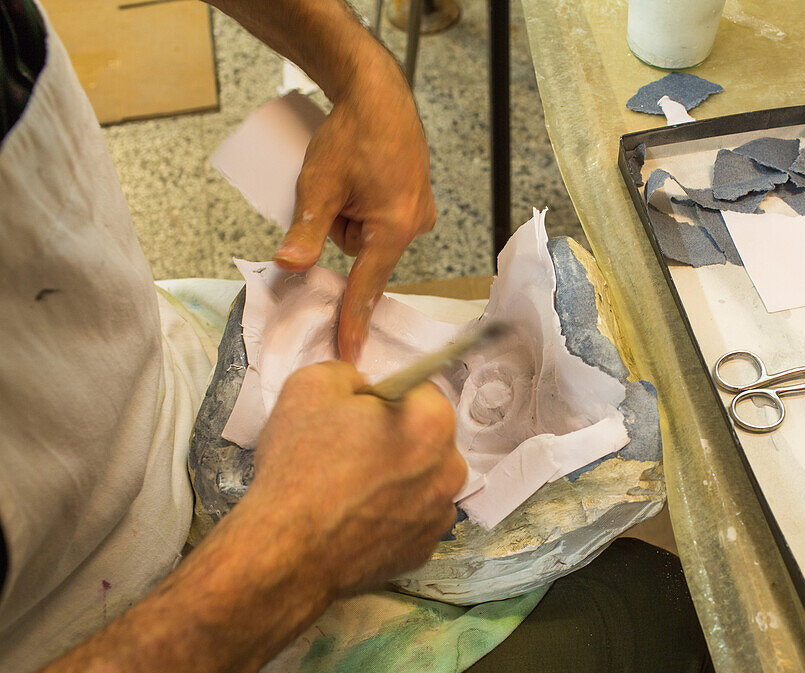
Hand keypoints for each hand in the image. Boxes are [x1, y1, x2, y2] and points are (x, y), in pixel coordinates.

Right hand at [242, 361, 464, 596]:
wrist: (285, 552)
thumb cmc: (299, 469)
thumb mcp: (309, 387)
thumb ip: (348, 373)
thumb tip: (363, 388)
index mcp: (431, 422)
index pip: (418, 392)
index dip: (382, 399)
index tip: (355, 417)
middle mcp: (449, 468)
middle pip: (425, 438)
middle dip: (394, 438)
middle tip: (347, 453)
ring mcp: (440, 514)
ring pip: (421, 479)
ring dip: (396, 477)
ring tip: (348, 490)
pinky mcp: (424, 549)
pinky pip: (412, 518)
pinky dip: (391, 515)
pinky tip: (356, 518)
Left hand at [274, 48, 434, 362]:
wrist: (378, 95)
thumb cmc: (352, 134)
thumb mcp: (319, 184)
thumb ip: (306, 230)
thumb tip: (289, 266)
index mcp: (394, 228)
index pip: (368, 286)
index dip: (354, 320)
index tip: (351, 353)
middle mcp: (415, 226)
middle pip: (364, 257)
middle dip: (342, 231)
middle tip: (337, 192)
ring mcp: (421, 213)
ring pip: (370, 239)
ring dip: (352, 219)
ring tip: (350, 180)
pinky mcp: (418, 201)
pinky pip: (382, 223)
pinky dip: (366, 209)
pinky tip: (363, 180)